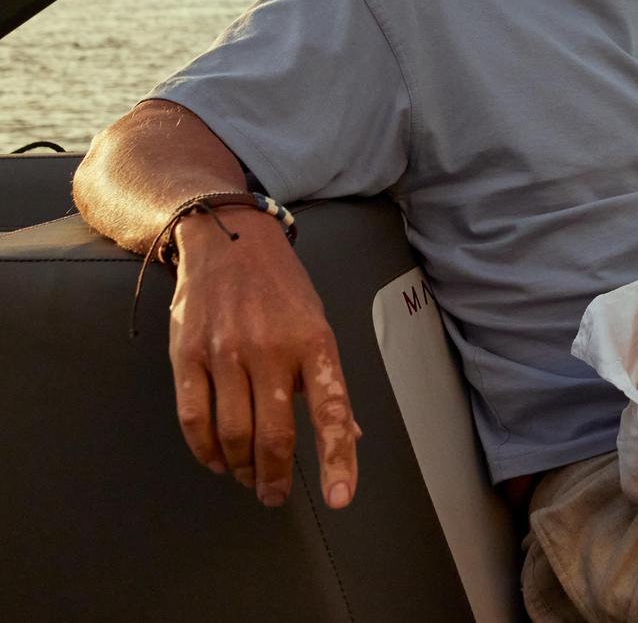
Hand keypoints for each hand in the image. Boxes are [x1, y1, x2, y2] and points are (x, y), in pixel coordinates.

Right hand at [170, 212, 360, 508]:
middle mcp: (271, 348)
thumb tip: (350, 433)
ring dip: (241, 467)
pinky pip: (194, 417)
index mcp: (314, 341)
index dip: (338, 459)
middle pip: (274, 434)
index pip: (332, 410)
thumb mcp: (318, 323)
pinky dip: (205, 449)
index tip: (340, 497)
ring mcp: (226, 351)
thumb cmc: (281, 287)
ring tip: (247, 477)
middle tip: (274, 494)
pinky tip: (215, 460)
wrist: (229, 239)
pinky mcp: (187, 354)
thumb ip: (328, 381)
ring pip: (233, 433)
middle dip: (276, 476)